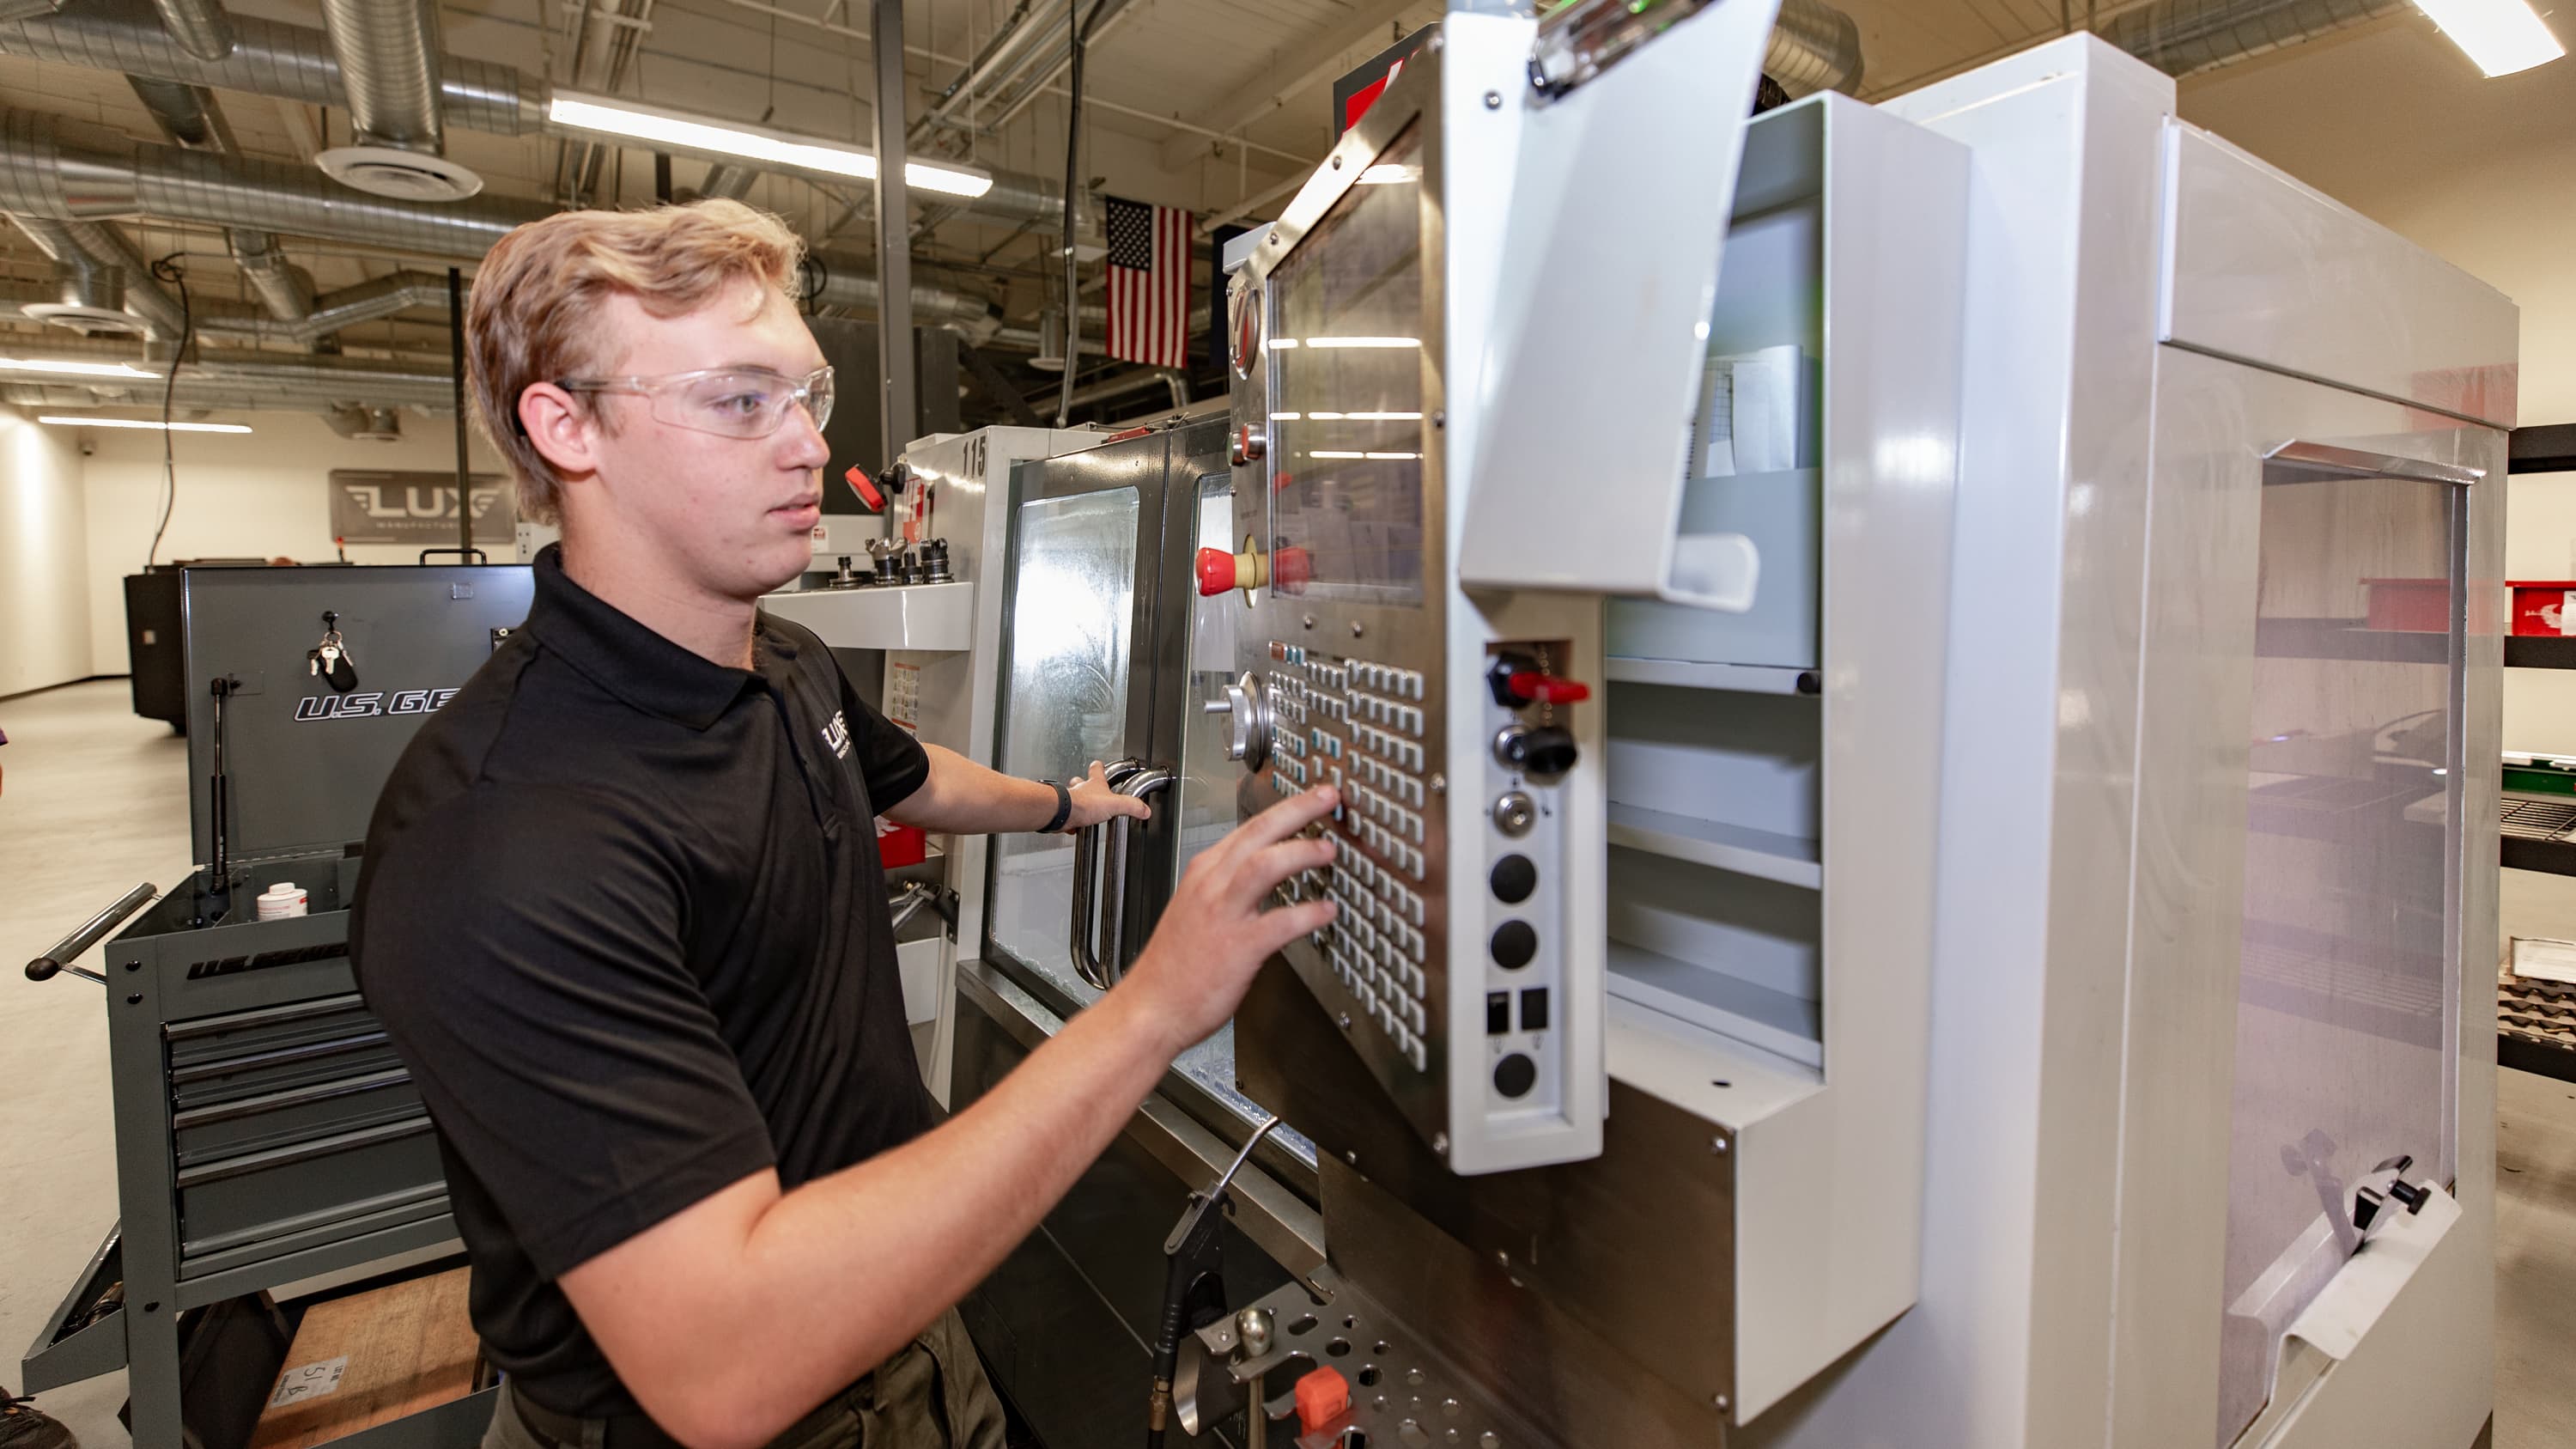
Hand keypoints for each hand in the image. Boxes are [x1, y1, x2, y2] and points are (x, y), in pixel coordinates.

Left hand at [1062, 760, 1151, 831]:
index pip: (1097, 769)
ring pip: (1074, 798)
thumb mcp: (1114, 804)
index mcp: (1094, 784)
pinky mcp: (1065, 814)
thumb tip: (1145, 809)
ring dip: (1079, 803)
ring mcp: (1071, 801)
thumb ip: (1131, 806)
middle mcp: (1081, 790)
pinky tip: (1077, 827)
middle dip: (1085, 784)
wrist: (1062, 814)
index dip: (1099, 767)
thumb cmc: (1083, 805)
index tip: (1099, 764)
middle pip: (1081, 781)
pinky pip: (1069, 817)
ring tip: (1086, 810)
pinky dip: (1073, 821)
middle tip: (1091, 789)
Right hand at [1112, 785, 1339, 1053]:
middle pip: (1258, 832)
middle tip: (1329, 797)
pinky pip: (1279, 923)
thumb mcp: (1197, 910)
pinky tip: (1326, 912)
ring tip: (1329, 850)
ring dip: (1300, 852)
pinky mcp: (1237, 947)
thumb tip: (1269, 875)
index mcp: (1204, 873)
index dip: (1284, 809)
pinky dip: (1308, 914)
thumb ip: (1230, 889)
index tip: (1311, 799)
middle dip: (1297, 809)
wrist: (1151, 1008)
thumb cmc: (1174, 967)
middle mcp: (1212, 886)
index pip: (1249, 828)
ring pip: (1264, 865)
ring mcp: (1223, 914)